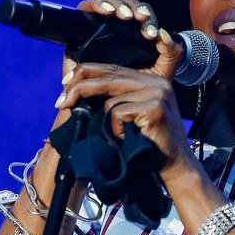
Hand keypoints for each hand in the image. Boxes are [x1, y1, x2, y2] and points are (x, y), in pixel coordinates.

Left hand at [55, 0, 196, 184]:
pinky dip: (115, 130)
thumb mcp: (131, 115)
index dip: (85, 73)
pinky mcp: (155, 107)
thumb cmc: (148, 145)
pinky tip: (125, 139)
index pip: (112, 68)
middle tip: (61, 103)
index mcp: (151, 79)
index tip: (65, 85)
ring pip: (111, 99)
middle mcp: (157, 82)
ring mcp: (158, 93)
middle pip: (108, 77)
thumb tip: (78, 87)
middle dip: (79, 89)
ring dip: (106, 122)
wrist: (174, 166)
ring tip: (118, 136)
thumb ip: (116, 98)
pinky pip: (118, 113)